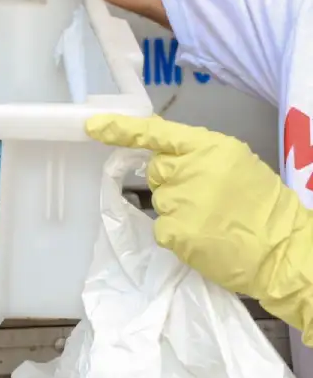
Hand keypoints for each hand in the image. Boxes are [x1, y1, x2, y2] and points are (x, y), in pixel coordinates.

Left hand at [87, 114, 312, 341]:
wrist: (285, 252)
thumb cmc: (263, 207)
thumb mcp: (235, 164)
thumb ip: (197, 154)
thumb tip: (159, 149)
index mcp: (209, 147)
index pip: (157, 133)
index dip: (121, 129)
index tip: (92, 126)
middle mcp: (190, 169)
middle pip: (157, 170)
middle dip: (173, 182)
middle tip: (209, 199)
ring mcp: (180, 201)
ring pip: (160, 200)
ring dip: (178, 210)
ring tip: (213, 221)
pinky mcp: (175, 231)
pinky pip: (161, 227)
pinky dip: (178, 234)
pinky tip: (205, 238)